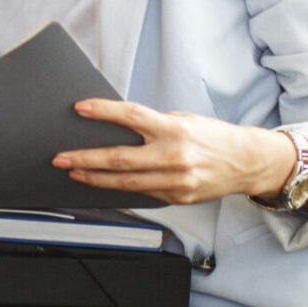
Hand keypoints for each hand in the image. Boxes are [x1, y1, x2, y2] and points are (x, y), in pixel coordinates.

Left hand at [53, 100, 299, 205]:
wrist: (247, 162)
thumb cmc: (210, 136)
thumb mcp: (180, 120)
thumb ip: (150, 124)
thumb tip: (113, 126)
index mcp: (174, 129)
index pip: (131, 116)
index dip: (103, 111)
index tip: (79, 108)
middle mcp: (174, 156)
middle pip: (120, 158)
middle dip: (85, 158)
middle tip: (60, 157)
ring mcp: (176, 182)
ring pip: (126, 183)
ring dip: (95, 178)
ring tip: (74, 172)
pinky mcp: (178, 198)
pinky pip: (142, 193)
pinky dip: (119, 189)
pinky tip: (102, 184)